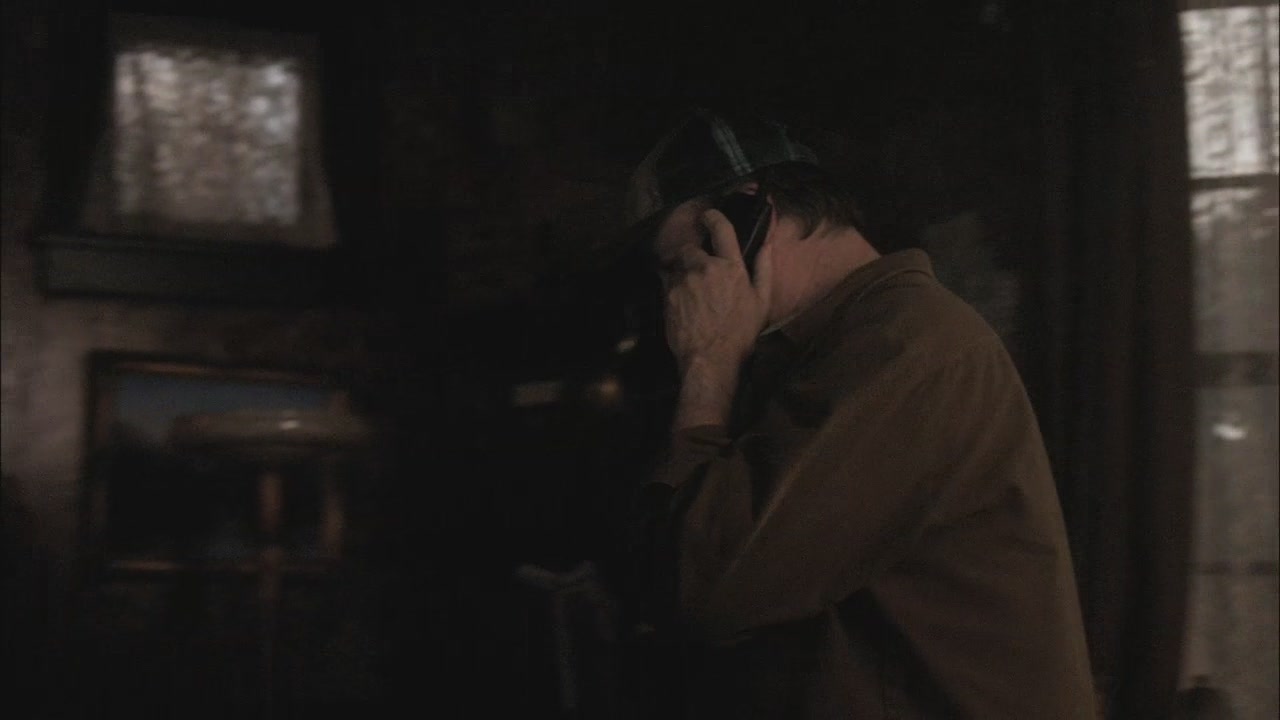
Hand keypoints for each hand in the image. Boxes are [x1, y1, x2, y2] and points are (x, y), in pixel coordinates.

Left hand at [663, 208, 773, 377]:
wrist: (710, 359)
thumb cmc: (740, 333)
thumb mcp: (761, 302)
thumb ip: (764, 269)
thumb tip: (767, 245)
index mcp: (731, 267)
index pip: (721, 229)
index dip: (713, 218)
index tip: (708, 216)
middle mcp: (704, 268)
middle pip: (690, 249)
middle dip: (693, 257)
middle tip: (700, 274)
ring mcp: (683, 281)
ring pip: (677, 266)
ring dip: (682, 274)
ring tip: (691, 294)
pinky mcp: (667, 295)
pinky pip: (667, 283)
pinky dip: (673, 289)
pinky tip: (683, 306)